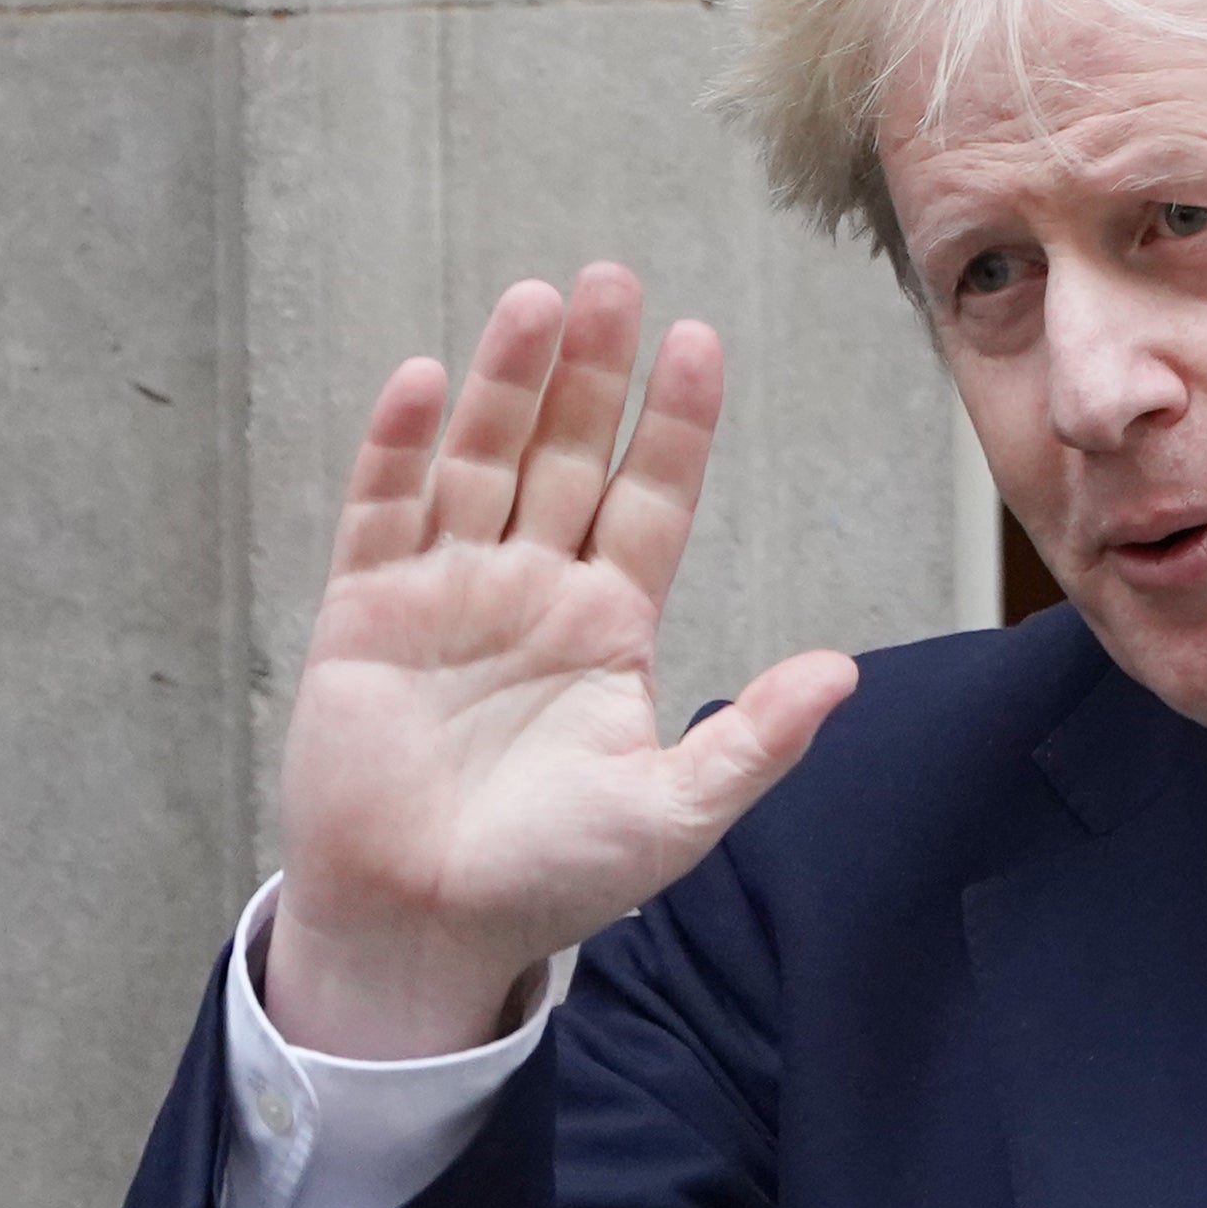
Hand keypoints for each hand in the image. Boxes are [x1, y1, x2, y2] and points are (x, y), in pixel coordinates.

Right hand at [263, 265, 860, 1058]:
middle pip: (568, 456)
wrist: (424, 928)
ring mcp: (447, 592)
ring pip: (482, 463)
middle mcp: (533, 588)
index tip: (699, 341)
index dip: (675, 422)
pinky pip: (381, 514)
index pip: (652, 497)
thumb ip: (752, 740)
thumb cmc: (551, 878)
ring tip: (538, 301)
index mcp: (610, 623)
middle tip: (614, 279)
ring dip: (507, 385)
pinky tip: (425, 381)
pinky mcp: (364, 615)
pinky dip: (398, 448)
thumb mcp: (673, 813)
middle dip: (591, 371)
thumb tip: (842, 674)